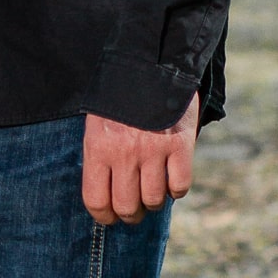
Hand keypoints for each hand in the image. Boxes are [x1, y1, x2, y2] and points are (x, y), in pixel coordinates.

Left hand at [81, 94, 200, 226]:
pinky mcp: (180, 146)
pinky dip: (176, 189)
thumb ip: (102, 156)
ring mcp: (154, 151)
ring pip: (155, 200)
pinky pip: (180, 186)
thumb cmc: (119, 94)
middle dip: (131, 213)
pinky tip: (171, 178)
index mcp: (98, 148)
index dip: (104, 216)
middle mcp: (124, 154)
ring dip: (154, 201)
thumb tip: (107, 194)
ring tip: (153, 191)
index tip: (110, 217)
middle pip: (128, 207)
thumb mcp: (98, 122)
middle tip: (134, 208)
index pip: (97, 201)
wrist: (151, 61)